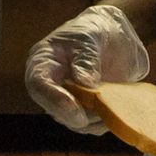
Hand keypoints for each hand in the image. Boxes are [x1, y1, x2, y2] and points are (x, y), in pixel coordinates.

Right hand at [24, 5, 151, 133]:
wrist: (111, 34)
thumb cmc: (93, 31)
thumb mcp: (88, 39)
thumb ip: (86, 61)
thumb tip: (85, 84)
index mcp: (43, 64)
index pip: (38, 85)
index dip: (53, 99)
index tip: (74, 107)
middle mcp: (50, 86)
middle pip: (54, 110)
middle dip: (77, 113)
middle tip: (100, 109)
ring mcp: (67, 100)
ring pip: (73, 122)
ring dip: (93, 119)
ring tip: (112, 105)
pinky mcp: (84, 109)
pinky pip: (91, 125)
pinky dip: (104, 121)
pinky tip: (117, 109)